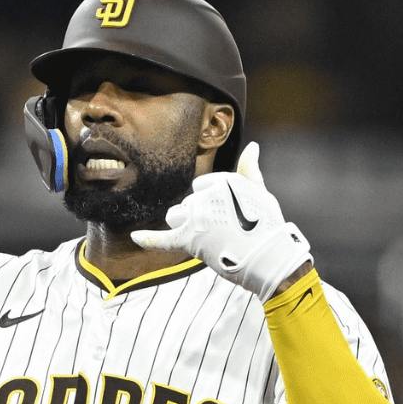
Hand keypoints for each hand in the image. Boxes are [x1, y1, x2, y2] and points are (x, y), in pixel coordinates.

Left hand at [131, 142, 311, 300]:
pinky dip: (148, 239)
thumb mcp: (260, 191)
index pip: (201, 186)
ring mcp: (196, 217)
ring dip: (185, 225)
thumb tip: (252, 146)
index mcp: (222, 180)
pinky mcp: (189, 239)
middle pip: (188, 202)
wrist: (267, 256)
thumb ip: (249, 169)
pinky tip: (135, 238)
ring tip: (208, 237)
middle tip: (225, 229)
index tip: (229, 213)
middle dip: (200, 215)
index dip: (213, 201)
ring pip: (175, 216)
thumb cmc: (266, 224)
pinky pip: (162, 239)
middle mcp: (206, 196)